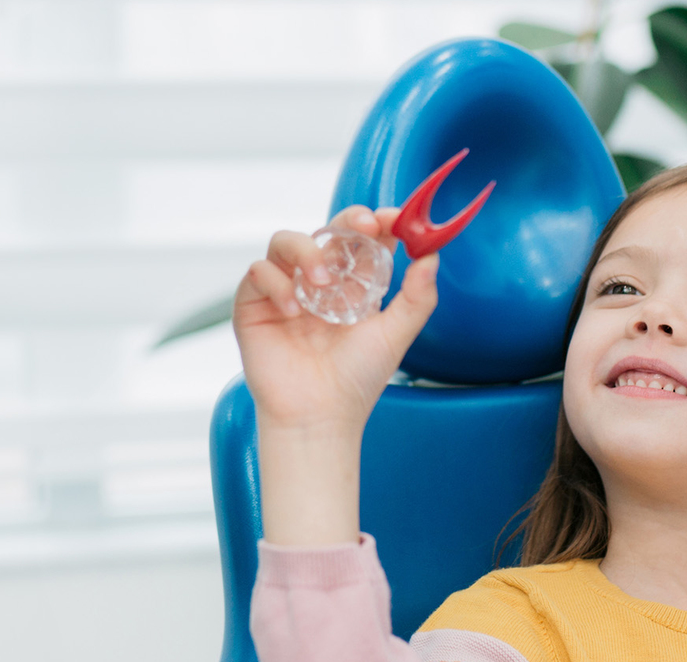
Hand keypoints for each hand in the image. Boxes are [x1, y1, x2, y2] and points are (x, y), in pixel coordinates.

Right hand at [232, 204, 438, 433]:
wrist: (321, 415)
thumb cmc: (357, 379)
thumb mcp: (396, 335)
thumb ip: (417, 298)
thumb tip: (432, 256)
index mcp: (353, 285)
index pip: (363, 239)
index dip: (379, 222)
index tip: (396, 219)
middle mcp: (319, 281)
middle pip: (328, 229)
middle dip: (347, 220)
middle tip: (365, 226)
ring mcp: (286, 289)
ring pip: (286, 240)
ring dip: (307, 250)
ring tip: (321, 281)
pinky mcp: (254, 305)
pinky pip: (257, 272)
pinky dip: (276, 283)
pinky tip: (293, 310)